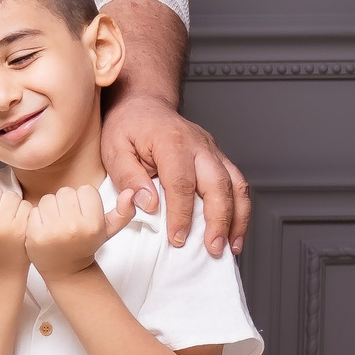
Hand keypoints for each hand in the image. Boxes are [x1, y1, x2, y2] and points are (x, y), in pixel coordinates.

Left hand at [25, 182, 137, 280]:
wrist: (65, 270)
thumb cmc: (86, 245)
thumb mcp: (108, 231)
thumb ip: (124, 212)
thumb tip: (130, 192)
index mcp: (93, 225)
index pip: (86, 190)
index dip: (84, 200)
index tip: (83, 214)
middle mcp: (74, 228)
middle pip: (66, 192)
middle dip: (66, 203)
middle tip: (68, 219)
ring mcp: (53, 232)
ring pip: (48, 199)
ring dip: (50, 208)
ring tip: (56, 223)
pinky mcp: (35, 235)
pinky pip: (33, 210)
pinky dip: (37, 217)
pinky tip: (43, 229)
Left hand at [102, 92, 249, 255]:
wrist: (144, 105)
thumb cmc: (128, 127)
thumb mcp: (114, 149)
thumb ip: (129, 177)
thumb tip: (148, 204)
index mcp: (171, 141)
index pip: (181, 182)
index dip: (182, 214)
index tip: (178, 238)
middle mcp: (199, 144)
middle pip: (218, 184)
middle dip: (219, 220)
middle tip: (213, 249)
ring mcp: (213, 150)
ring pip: (236, 184)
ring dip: (237, 218)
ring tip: (231, 246)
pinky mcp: (218, 158)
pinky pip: (237, 183)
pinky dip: (240, 209)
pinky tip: (234, 231)